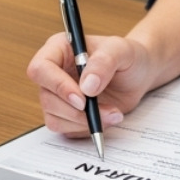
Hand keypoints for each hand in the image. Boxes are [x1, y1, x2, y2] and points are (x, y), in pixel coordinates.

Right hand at [26, 31, 158, 134]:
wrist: (138, 74)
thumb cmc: (128, 56)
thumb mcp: (121, 50)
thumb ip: (104, 63)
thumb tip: (87, 86)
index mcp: (59, 49)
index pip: (41, 68)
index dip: (57, 86)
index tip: (82, 99)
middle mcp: (54, 72)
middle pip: (47, 98)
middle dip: (76, 111)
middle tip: (106, 110)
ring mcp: (58, 95)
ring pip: (54, 118)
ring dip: (84, 122)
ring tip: (113, 113)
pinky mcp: (67, 114)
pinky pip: (67, 130)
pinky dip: (87, 129)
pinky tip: (108, 118)